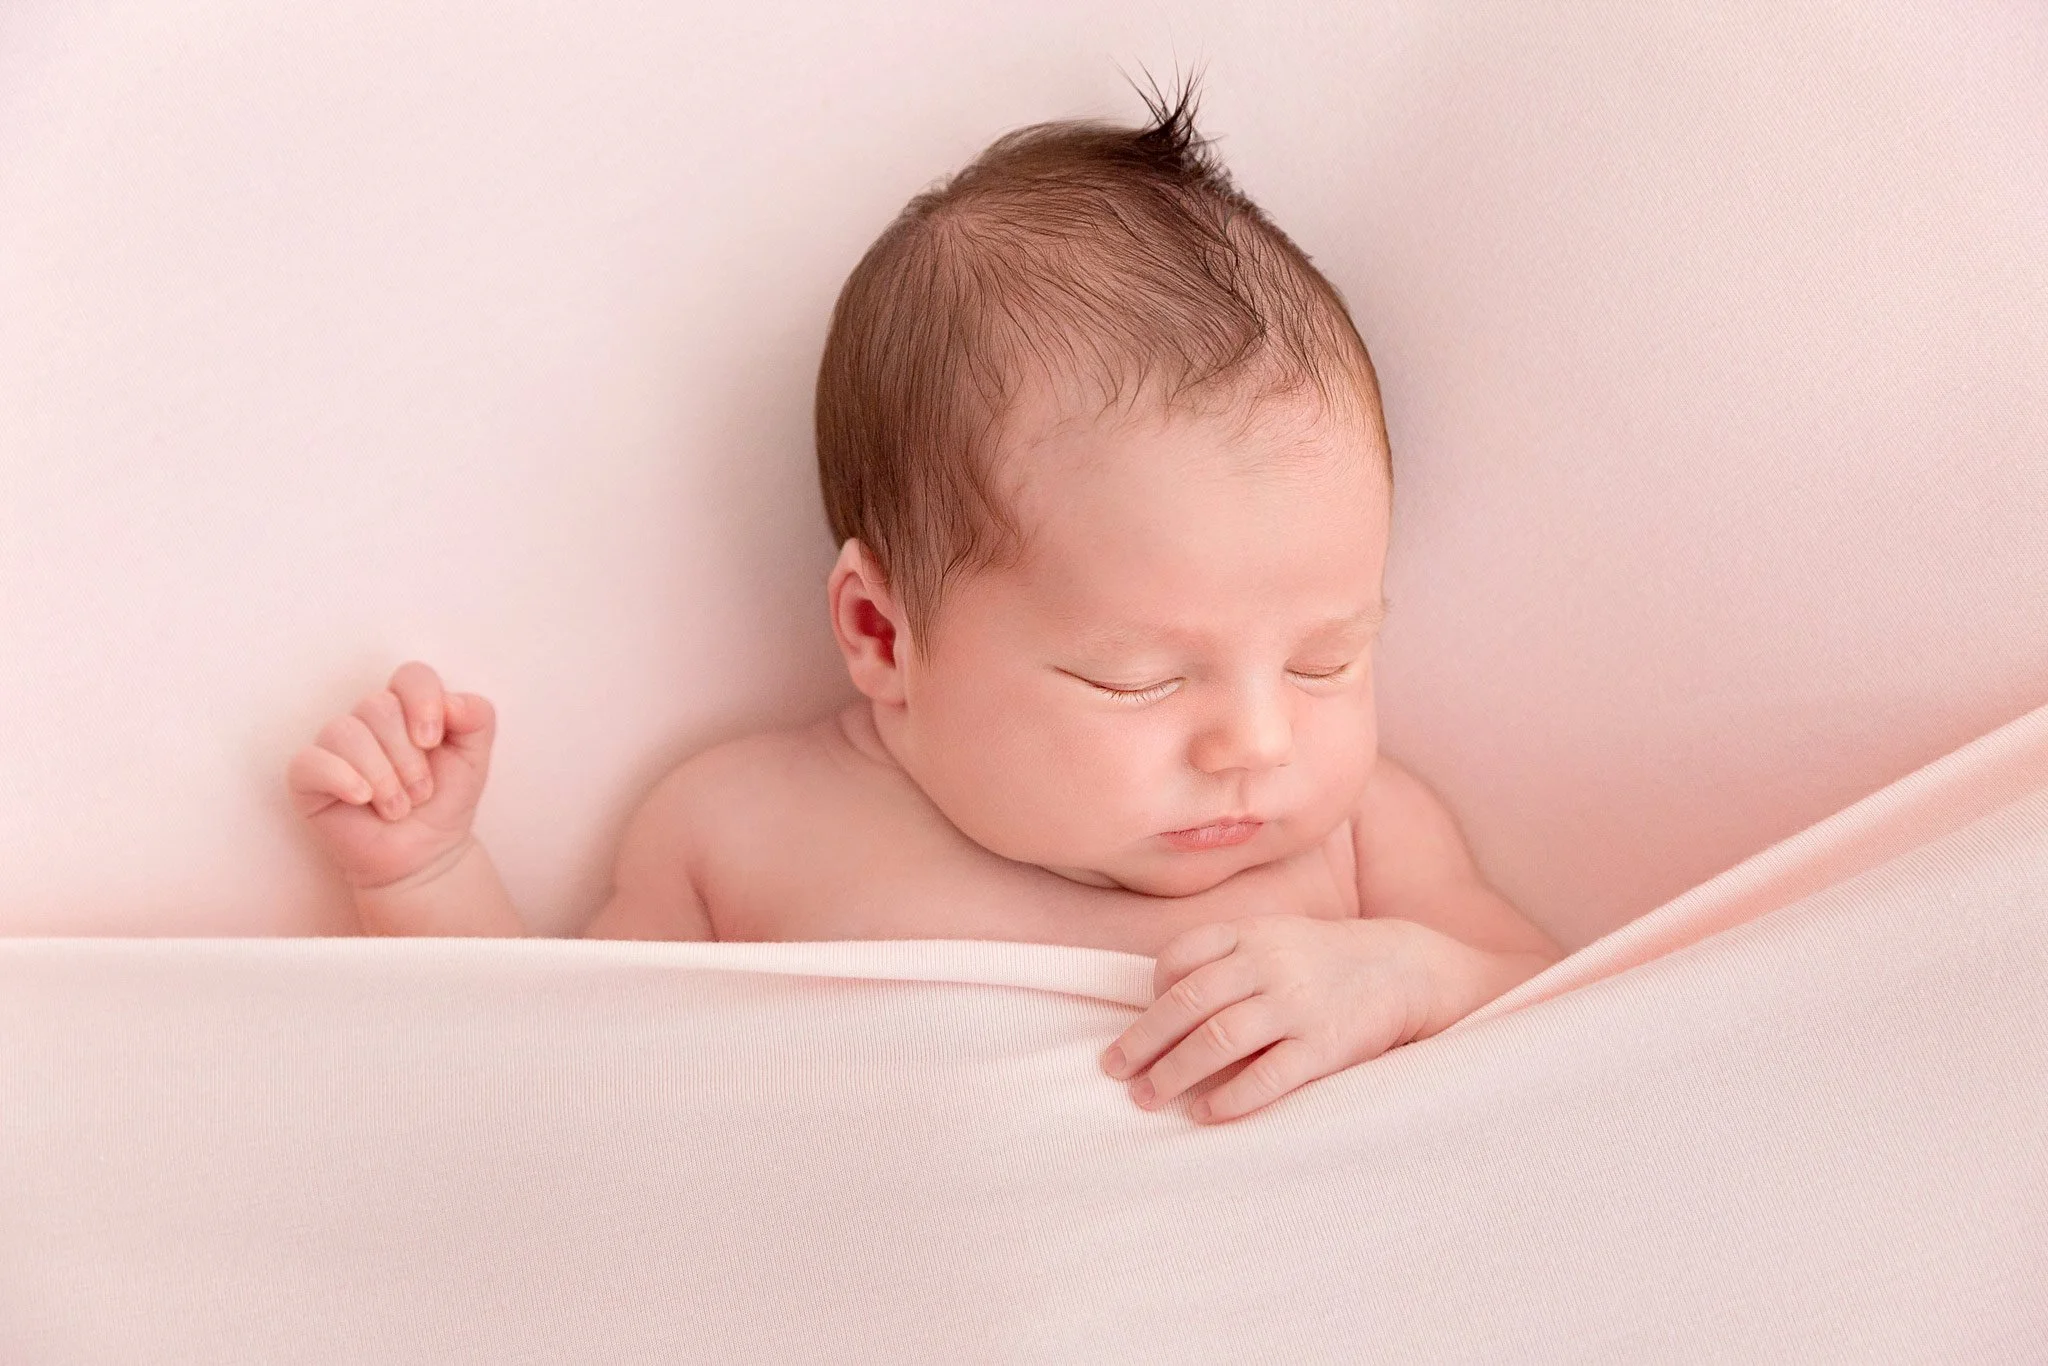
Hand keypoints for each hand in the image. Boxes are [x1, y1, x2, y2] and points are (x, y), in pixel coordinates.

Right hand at [285, 661, 496, 892]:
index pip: (411, 676)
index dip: (424, 703)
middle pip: (378, 706)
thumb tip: (452, 702)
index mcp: (407, 707)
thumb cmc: (444, 800)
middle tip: (420, 792)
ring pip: (346, 731)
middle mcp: (368, 719)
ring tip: (397, 808)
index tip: (433, 741)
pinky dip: (342, 779)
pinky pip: (312, 761)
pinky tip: (362, 799)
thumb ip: (477, 717)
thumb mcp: (476, 756)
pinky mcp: (307, 775)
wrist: (424, 852)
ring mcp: (334, 745)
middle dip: (408, 757)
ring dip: (382, 776)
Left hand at [1099, 915, 1437, 1124]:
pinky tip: (1206, 1114)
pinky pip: (1270, 1075)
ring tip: (1147, 1097)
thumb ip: (1224, 960)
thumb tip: (1159, 1003)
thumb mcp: (1272, 938)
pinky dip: (1232, 1097)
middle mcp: (1269, 965)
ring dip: (1174, 1072)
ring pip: (1218, 1039)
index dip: (1152, 989)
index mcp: (1251, 935)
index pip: (1181, 956)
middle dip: (1143, 1039)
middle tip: (1113, 1069)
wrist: (1403, 968)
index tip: (1142, 1018)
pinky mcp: (1325, 1046)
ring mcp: (1297, 1004)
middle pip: (1188, 1002)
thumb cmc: (1321, 960)